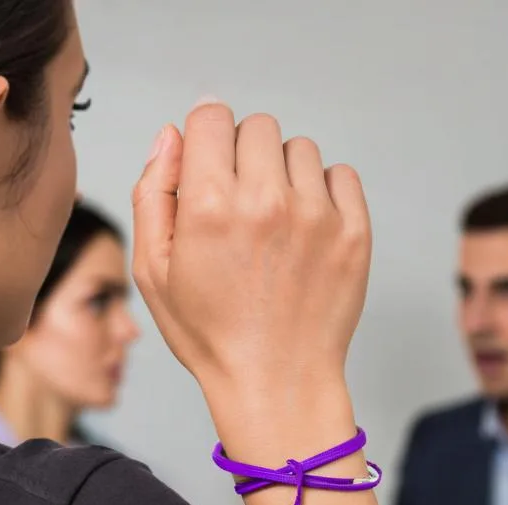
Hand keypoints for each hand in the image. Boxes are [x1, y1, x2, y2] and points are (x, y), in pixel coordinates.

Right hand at [131, 103, 370, 400]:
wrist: (276, 384)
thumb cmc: (211, 335)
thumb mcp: (153, 272)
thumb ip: (153, 193)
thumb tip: (171, 135)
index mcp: (210, 205)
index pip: (210, 116)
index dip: (205, 140)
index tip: (210, 170)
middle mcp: (266, 200)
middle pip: (257, 127)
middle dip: (244, 156)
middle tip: (242, 208)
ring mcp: (317, 216)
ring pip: (300, 150)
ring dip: (285, 175)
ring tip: (275, 227)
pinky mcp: (353, 233)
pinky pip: (340, 176)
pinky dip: (324, 193)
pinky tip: (305, 233)